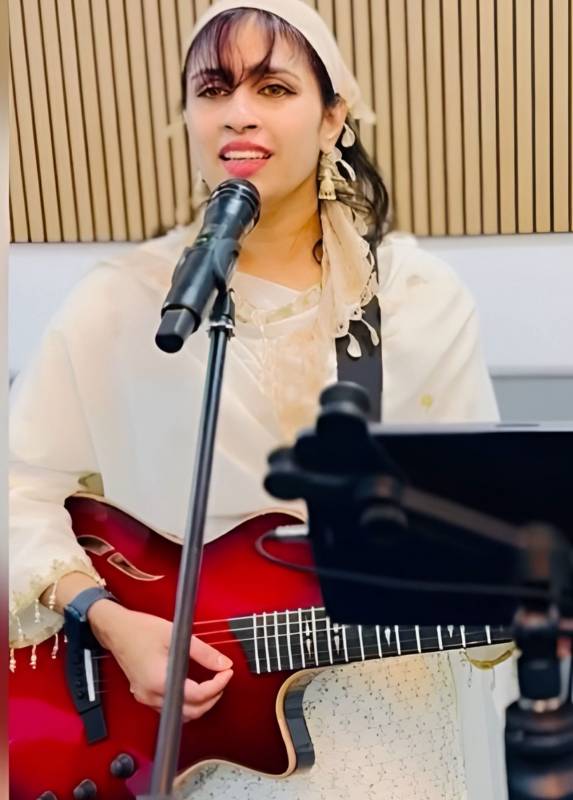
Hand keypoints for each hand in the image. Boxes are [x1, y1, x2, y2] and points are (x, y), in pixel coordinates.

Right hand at [88, 601, 232, 721]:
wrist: (116, 630)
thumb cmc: (140, 630)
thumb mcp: (176, 636)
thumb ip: (203, 652)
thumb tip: (223, 663)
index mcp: (160, 681)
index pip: (197, 696)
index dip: (217, 686)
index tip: (226, 673)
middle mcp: (151, 695)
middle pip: (190, 712)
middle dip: (212, 698)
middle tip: (222, 679)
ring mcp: (145, 697)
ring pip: (180, 714)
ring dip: (199, 704)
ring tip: (211, 684)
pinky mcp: (143, 695)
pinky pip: (169, 708)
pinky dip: (185, 702)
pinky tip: (192, 688)